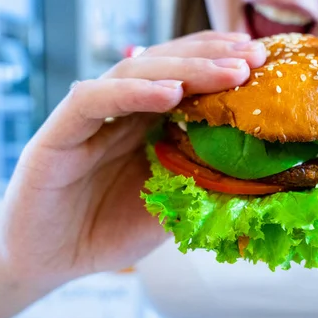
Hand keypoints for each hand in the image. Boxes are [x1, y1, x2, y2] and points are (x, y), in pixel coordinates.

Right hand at [0, 31, 266, 290]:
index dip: (222, 63)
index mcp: (148, 121)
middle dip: (213, 57)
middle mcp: (121, 109)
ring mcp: (91, 116)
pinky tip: (171, 92)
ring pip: (135, 71)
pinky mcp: (59, 132)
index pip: (186, 77)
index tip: (263, 60)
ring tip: (228, 72)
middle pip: (167, 65)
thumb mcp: (172, 206)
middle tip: (255, 57)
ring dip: (185, 68)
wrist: (55, 260)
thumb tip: (260, 173)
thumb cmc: (113, 230)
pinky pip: (94, 100)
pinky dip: (133, 93)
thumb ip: (202, 183)